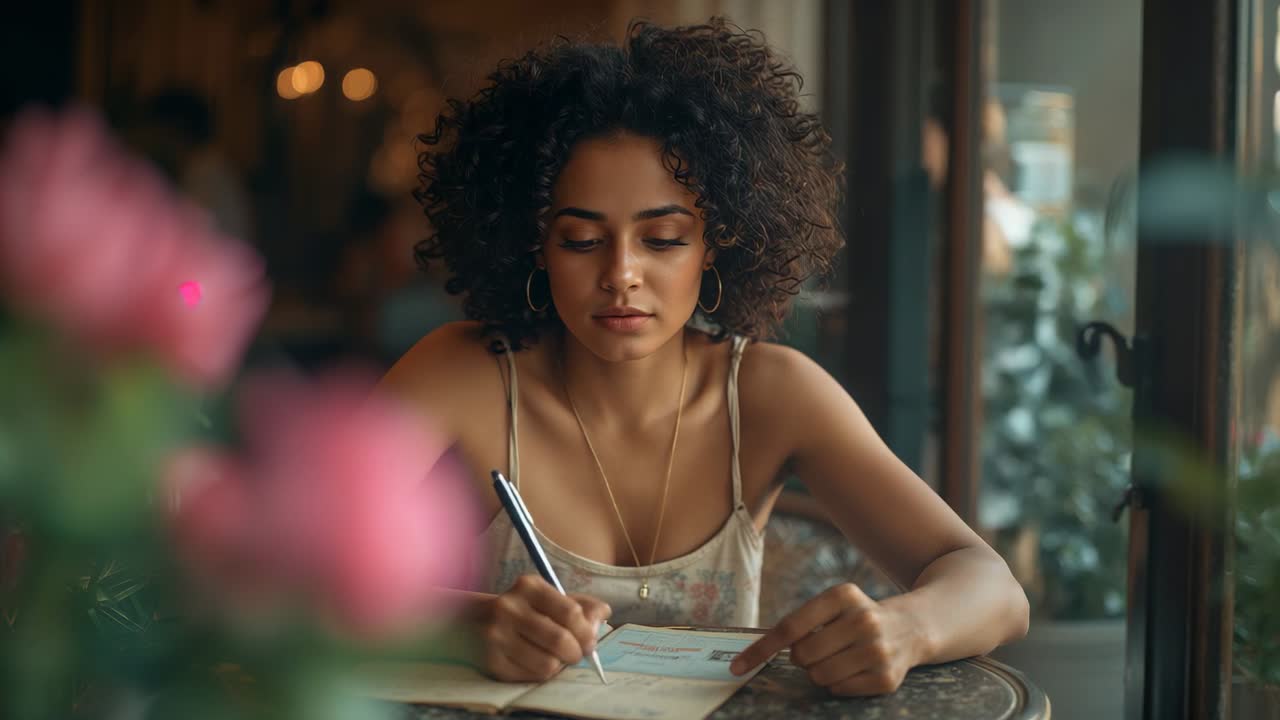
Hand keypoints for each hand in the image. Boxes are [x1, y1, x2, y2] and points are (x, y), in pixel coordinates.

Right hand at [478, 574, 611, 681]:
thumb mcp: (548, 598)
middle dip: (577, 652)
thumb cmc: (523, 609)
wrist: (473, 622)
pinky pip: (532, 676)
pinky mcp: (491, 661)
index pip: (570, 612)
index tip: (590, 641)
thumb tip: (604, 614)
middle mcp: (509, 608)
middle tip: (576, 654)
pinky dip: (542, 673)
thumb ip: (580, 605)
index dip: (586, 631)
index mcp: (528, 587)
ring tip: (555, 657)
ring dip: (559, 665)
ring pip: (548, 663)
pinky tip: (535, 661)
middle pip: (561, 640)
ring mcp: (496, 636)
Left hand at [730, 583, 925, 695]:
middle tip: (820, 648)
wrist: (912, 628)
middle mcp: (863, 619)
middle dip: (802, 657)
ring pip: (818, 675)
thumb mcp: (833, 605)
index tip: (737, 666)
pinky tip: (855, 668)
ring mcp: (877, 650)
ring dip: (820, 672)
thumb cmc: (856, 617)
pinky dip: (838, 683)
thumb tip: (759, 652)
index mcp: (843, 595)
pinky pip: (838, 690)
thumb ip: (801, 623)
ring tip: (840, 657)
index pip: (790, 627)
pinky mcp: (886, 678)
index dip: (761, 649)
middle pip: (802, 655)